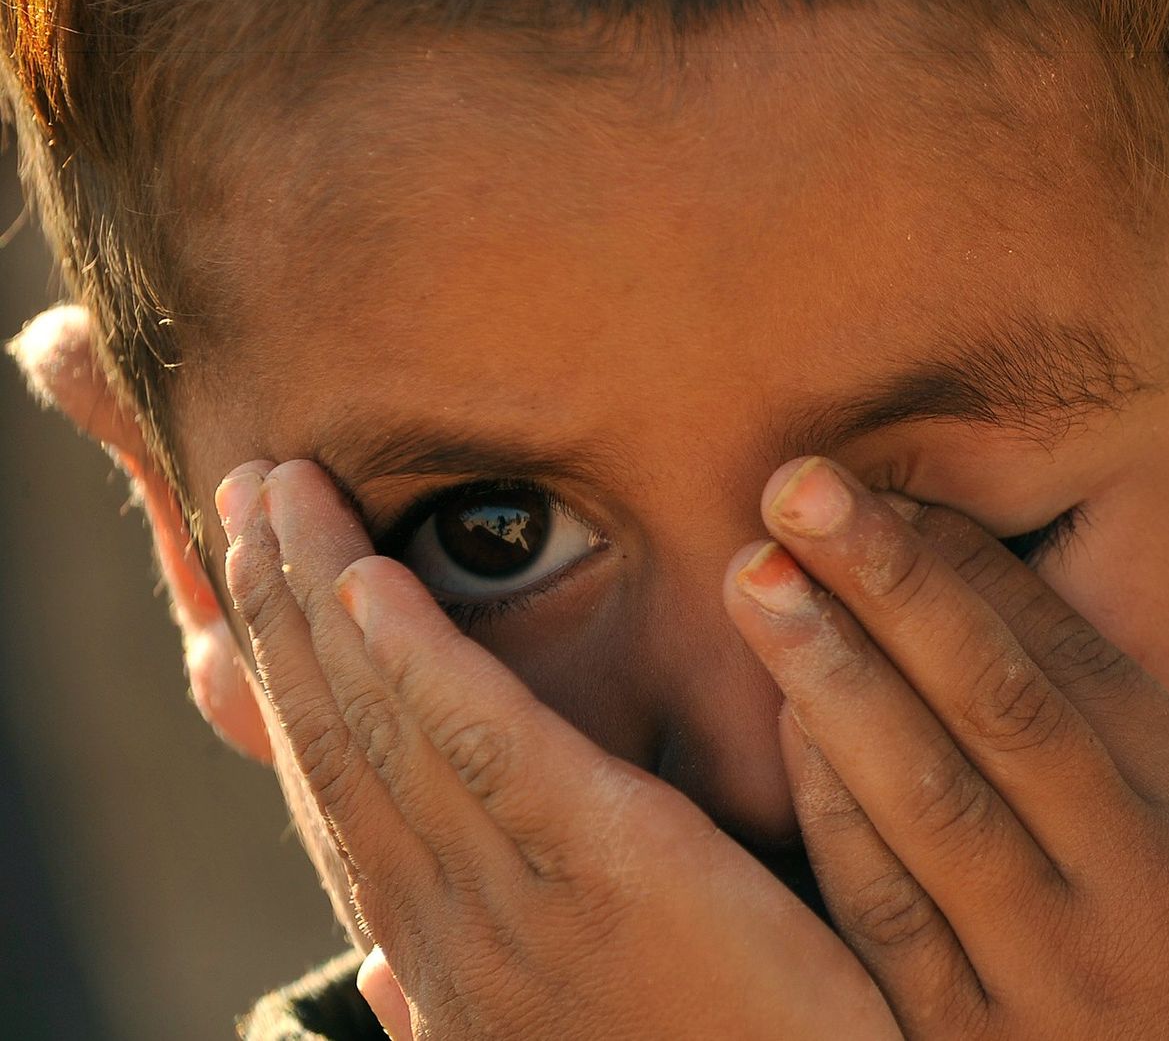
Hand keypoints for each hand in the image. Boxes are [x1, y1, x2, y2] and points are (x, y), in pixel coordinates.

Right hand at [219, 459, 898, 1039]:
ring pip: (385, 725)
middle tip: (243, 495)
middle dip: (277, 616)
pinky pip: (490, 746)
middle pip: (341, 742)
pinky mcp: (614, 870)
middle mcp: (453, 932)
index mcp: (450, 963)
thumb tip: (379, 972)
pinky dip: (418, 662)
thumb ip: (473, 988)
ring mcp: (516, 906)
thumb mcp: (561, 1040)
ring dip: (317, 602)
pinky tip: (370, 584)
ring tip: (277, 493)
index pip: (346, 799)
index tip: (256, 593)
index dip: (291, 689)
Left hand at [723, 456, 1168, 1038]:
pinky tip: (780, 730)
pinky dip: (831, 817)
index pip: (1089, 671)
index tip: (907, 494)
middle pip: (999, 707)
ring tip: (758, 579)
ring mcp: (1044, 975)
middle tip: (804, 486)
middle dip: (897, 585)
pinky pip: (885, 917)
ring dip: (834, 679)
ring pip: (927, 799)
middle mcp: (1134, 891)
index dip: (991, 574)